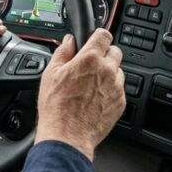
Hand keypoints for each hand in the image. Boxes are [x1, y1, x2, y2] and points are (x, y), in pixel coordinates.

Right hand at [35, 29, 124, 161]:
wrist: (67, 136)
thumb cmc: (57, 107)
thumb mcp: (51, 74)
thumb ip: (62, 52)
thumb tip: (69, 41)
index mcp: (90, 59)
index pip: (104, 35)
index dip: (98, 37)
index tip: (95, 41)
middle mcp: (107, 70)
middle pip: (115, 51)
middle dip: (104, 55)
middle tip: (91, 65)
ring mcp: (116, 87)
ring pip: (118, 71)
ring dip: (108, 73)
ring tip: (91, 85)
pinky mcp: (120, 103)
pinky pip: (119, 89)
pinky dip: (110, 91)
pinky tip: (95, 98)